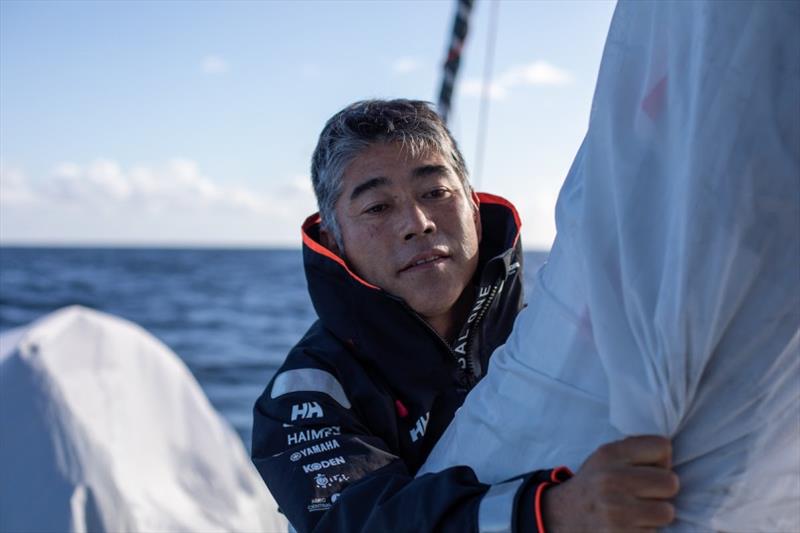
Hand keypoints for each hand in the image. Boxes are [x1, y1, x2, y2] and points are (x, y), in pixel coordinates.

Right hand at [542, 435, 678, 532]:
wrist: (563, 515)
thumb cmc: (594, 484)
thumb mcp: (606, 458)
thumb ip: (635, 451)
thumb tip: (670, 458)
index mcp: (609, 454)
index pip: (662, 446)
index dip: (661, 460)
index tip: (648, 470)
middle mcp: (610, 479)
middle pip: (670, 482)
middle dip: (662, 490)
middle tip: (645, 494)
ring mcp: (615, 511)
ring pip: (667, 512)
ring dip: (656, 515)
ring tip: (637, 511)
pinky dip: (645, 531)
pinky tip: (629, 525)